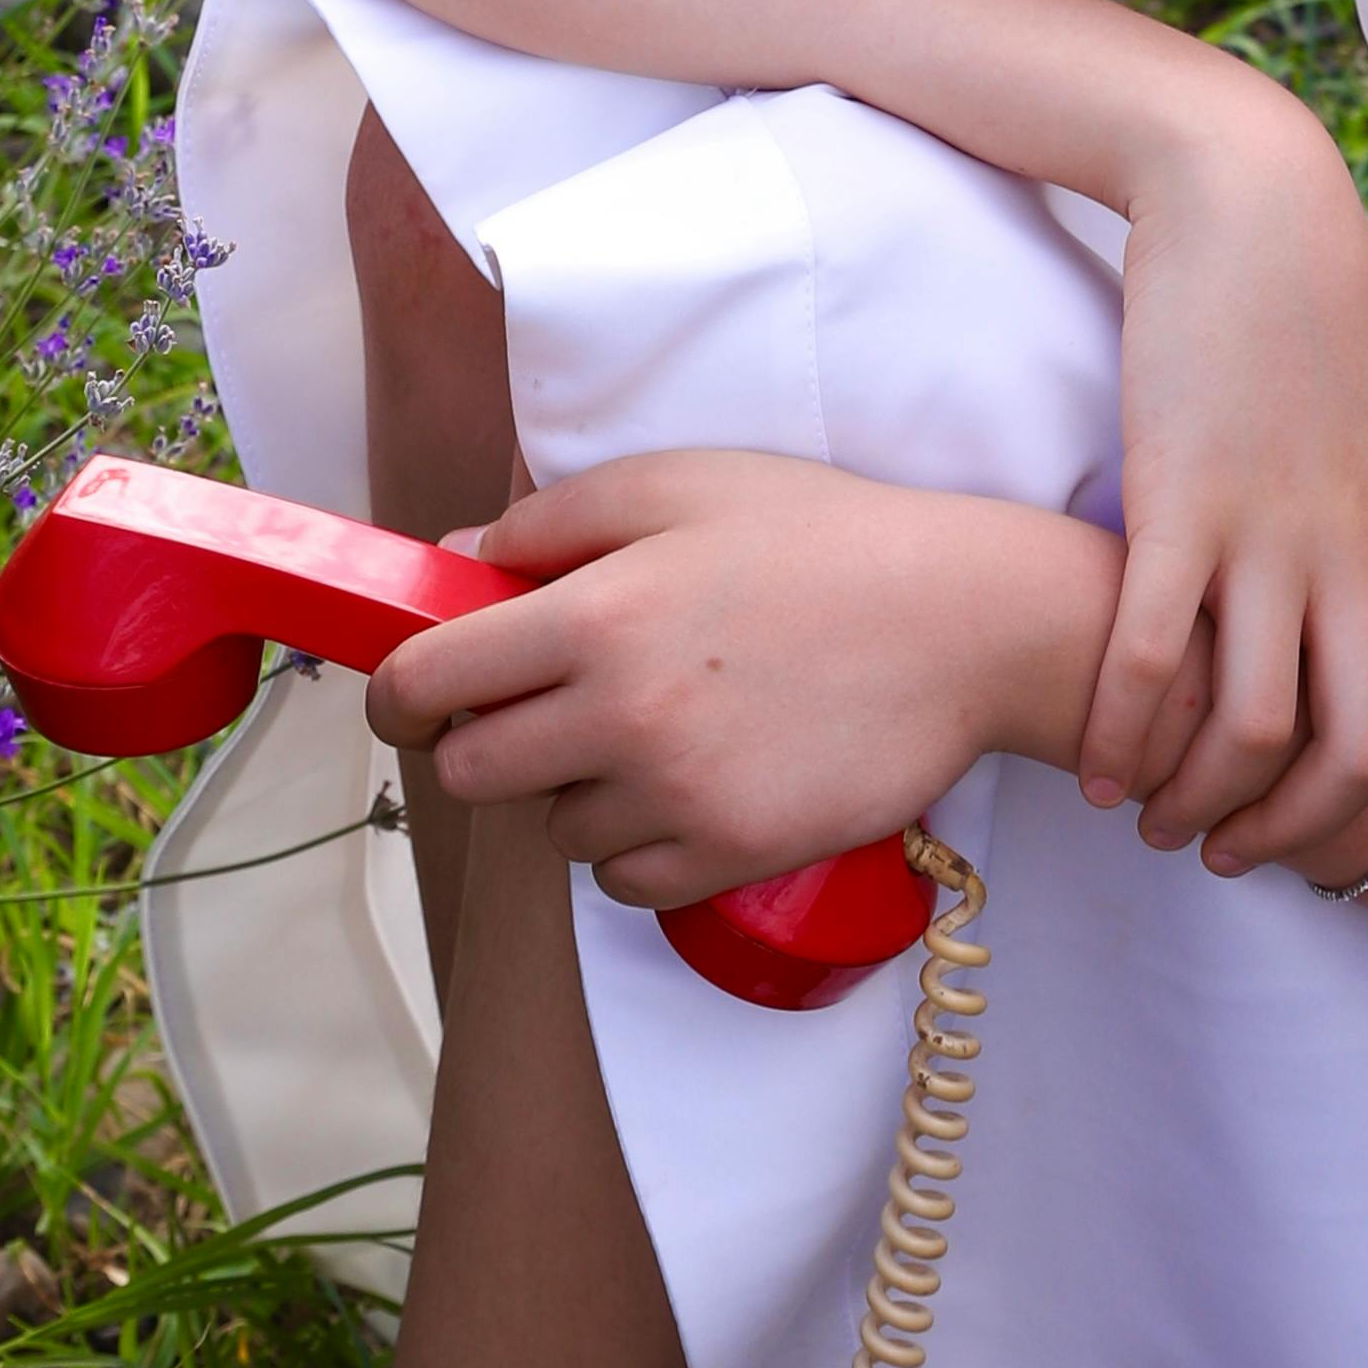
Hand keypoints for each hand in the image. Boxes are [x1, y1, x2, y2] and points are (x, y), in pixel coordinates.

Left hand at [363, 449, 1120, 908]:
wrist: (969, 622)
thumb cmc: (827, 538)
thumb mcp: (684, 484)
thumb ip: (556, 519)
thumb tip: (458, 563)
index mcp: (598, 612)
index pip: (430, 679)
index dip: (397, 693)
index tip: (410, 696)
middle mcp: (624, 713)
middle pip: (473, 772)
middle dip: (482, 744)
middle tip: (536, 713)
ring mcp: (680, 793)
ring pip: (553, 831)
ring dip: (574, 793)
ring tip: (647, 739)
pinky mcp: (735, 852)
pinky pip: (625, 883)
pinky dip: (635, 848)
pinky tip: (684, 791)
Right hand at [1084, 100, 1367, 911]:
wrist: (1252, 205)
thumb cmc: (1303, 327)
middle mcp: (1353, 557)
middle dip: (1310, 837)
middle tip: (1247, 861)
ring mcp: (1270, 532)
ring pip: (1260, 722)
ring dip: (1206, 799)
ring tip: (1156, 821)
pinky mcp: (1179, 498)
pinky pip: (1149, 651)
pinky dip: (1122, 729)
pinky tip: (1094, 763)